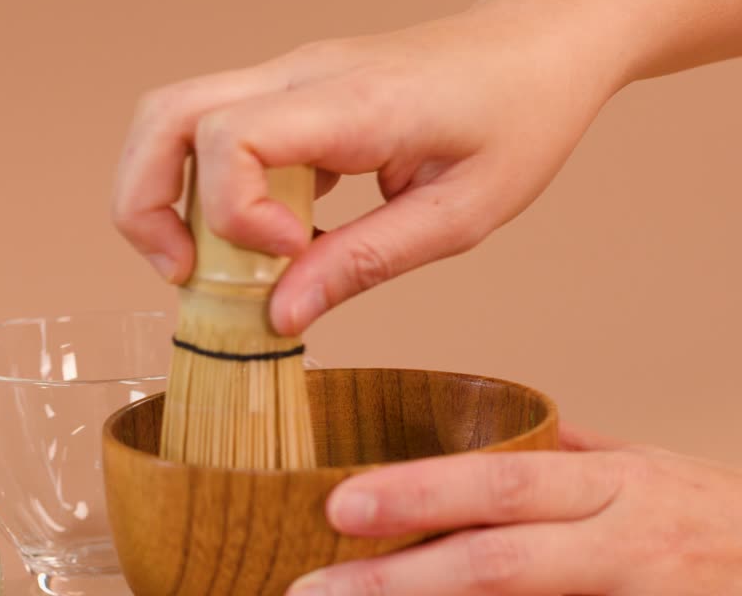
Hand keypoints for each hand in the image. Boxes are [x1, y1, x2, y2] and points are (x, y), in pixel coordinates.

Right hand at [111, 0, 630, 335]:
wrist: (538, 46)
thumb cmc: (519, 120)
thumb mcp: (463, 213)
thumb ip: (366, 262)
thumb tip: (280, 316)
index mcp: (353, 101)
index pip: (231, 134)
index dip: (233, 211)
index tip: (286, 255)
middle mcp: (301, 75)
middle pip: (165, 114)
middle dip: (143, 202)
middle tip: (179, 273)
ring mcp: (288, 76)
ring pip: (171, 115)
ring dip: (160, 192)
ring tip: (199, 263)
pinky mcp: (289, 92)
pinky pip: (211, 129)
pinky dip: (204, 188)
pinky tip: (259, 238)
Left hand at [286, 424, 741, 594]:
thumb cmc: (723, 524)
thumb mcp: (652, 473)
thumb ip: (568, 459)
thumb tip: (485, 432)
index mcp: (617, 488)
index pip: (502, 482)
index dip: (420, 493)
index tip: (340, 502)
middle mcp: (626, 545)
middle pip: (497, 562)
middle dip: (397, 581)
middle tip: (311, 586)